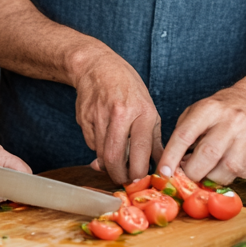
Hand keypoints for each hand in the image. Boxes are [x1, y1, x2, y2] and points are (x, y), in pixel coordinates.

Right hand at [71, 46, 160, 184]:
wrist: (96, 66)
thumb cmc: (126, 87)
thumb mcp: (148, 107)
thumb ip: (154, 138)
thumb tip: (161, 164)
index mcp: (143, 112)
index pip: (141, 152)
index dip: (139, 173)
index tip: (140, 181)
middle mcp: (121, 114)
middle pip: (116, 159)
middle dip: (119, 177)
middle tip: (124, 180)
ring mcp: (100, 117)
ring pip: (101, 155)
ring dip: (108, 165)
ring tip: (116, 162)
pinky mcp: (84, 119)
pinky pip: (91, 145)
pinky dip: (98, 150)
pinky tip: (104, 139)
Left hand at [157, 89, 245, 185]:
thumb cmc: (218, 112)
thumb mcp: (195, 113)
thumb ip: (182, 136)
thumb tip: (172, 167)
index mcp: (209, 109)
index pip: (185, 134)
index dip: (172, 156)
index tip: (163, 172)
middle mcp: (231, 121)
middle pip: (208, 155)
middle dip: (192, 172)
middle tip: (186, 176)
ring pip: (226, 169)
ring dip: (211, 178)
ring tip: (206, 171)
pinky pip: (241, 174)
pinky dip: (229, 176)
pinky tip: (224, 166)